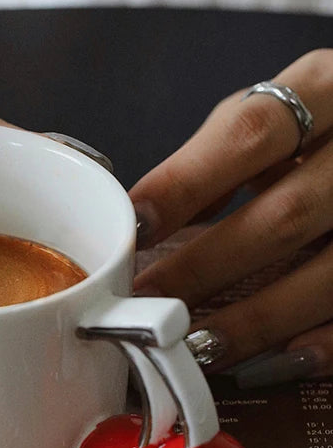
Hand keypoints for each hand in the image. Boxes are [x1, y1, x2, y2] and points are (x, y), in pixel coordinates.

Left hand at [130, 49, 332, 385]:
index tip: (134, 226)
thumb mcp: (287, 105)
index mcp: (331, 86)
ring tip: (197, 347)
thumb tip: (144, 215)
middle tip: (147, 304)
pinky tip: (280, 362)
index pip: (251, 132)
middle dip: (210, 267)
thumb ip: (223, 150)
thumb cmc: (332, 117)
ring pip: (332, 274)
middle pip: (288, 213)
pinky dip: (326, 341)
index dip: (187, 182)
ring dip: (259, 318)